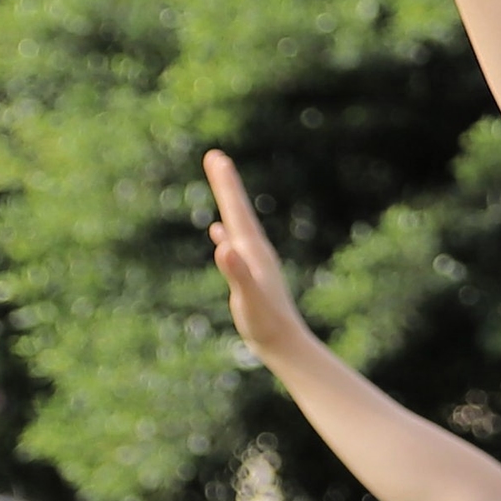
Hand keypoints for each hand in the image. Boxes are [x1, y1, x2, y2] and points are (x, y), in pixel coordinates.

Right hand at [203, 151, 315, 374]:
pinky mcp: (251, 275)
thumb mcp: (247, 298)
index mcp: (253, 251)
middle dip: (226, 184)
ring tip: (220, 184)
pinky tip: (219, 233)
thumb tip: (224, 247)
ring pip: (237, 224)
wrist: (284, 344)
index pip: (237, 210)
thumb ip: (237, 273)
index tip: (216, 156)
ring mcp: (254, 262)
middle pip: (239, 210)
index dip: (225, 184)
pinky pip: (235, 247)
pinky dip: (227, 235)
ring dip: (228, 203)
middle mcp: (256, 251)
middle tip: (215, 156)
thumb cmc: (265, 323)